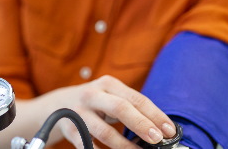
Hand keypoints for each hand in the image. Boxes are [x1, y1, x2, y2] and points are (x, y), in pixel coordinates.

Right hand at [42, 75, 176, 148]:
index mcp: (108, 84)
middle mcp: (93, 95)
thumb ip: (132, 107)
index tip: (169, 130)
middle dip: (141, 125)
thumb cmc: (95, 102)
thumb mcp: (111, 96)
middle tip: (157, 139)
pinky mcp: (70, 129)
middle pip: (121, 108)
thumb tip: (160, 128)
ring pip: (104, 131)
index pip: (136, 99)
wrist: (58, 104)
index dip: (155, 114)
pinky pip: (87, 144)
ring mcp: (79, 112)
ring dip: (124, 145)